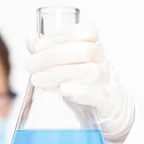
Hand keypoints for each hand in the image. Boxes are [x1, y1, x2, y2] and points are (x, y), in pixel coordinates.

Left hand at [25, 22, 134, 143]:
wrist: (113, 111)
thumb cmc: (89, 85)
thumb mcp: (70, 67)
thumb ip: (50, 52)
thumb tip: (31, 38)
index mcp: (96, 49)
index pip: (86, 32)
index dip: (61, 35)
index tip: (38, 46)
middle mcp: (104, 63)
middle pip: (85, 51)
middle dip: (53, 56)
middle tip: (30, 65)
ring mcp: (108, 82)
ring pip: (90, 71)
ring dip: (59, 73)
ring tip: (38, 79)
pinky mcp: (108, 103)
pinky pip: (98, 94)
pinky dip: (80, 91)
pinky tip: (64, 89)